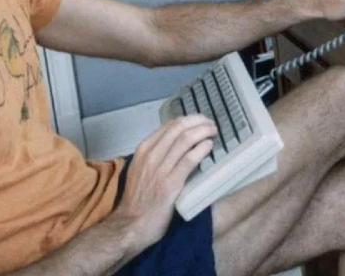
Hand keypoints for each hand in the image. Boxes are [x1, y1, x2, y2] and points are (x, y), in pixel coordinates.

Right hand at [109, 115, 216, 248]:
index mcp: (144, 149)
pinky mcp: (169, 184)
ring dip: (203, 132)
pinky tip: (209, 146)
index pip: (170, 125)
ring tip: (213, 132)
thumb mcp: (142, 169)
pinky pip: (189, 160)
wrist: (130, 225)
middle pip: (179, 128)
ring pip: (185, 140)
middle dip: (199, 122)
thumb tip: (179, 143)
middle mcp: (151, 155)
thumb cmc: (139, 198)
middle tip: (211, 124)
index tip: (201, 121)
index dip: (189, 119)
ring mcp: (160, 169)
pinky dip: (201, 150)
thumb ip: (157, 155)